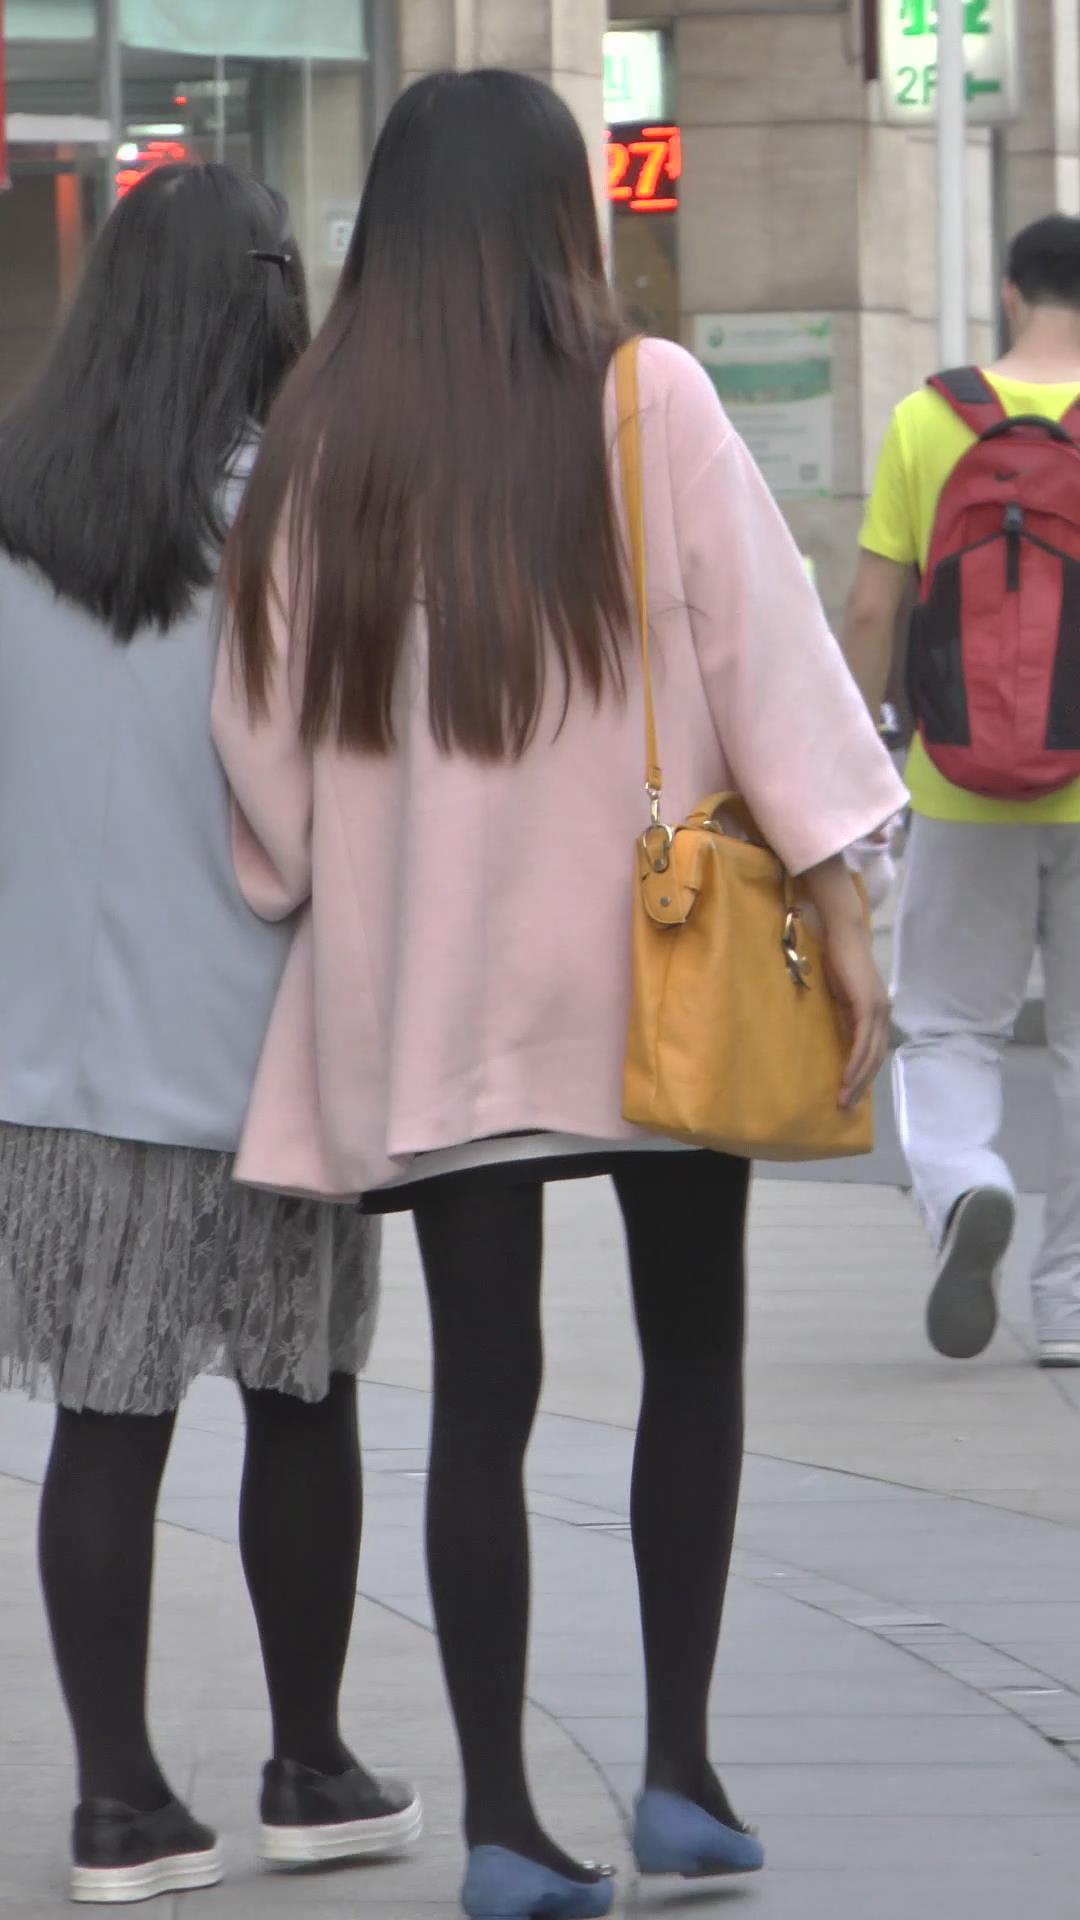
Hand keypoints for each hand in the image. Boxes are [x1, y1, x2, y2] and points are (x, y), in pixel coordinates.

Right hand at [799, 853, 890, 1108]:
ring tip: (842, 1098)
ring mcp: (878, 1010)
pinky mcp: (868, 1006)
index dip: (864, 1073)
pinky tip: (846, 1077)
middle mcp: (884, 1013)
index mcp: (878, 1012)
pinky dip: (855, 1062)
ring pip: (871, 1054)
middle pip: (876, 1058)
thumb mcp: (841, 994)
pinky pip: (863, 1042)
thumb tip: (837, 1037)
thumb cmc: (838, 958)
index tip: (850, 1093)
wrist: (844, 934)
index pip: (874, 1050)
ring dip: (857, 1079)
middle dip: (861, 1084)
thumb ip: (844, 1014)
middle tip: (845, 1106)